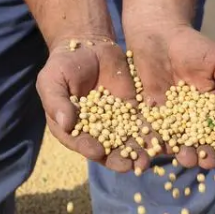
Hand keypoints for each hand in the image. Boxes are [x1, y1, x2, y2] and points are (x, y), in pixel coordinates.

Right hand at [36, 37, 149, 172]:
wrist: (88, 47)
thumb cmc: (63, 65)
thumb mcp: (52, 80)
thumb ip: (56, 102)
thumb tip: (65, 124)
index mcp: (72, 129)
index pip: (80, 143)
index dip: (88, 148)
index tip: (97, 151)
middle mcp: (95, 132)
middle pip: (107, 149)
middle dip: (119, 159)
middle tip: (130, 166)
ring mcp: (116, 122)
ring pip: (128, 141)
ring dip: (138, 152)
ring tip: (148, 159)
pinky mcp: (133, 111)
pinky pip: (144, 124)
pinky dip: (152, 133)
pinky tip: (162, 140)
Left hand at [125, 23, 214, 168]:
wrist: (158, 34)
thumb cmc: (193, 46)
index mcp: (209, 108)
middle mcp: (188, 118)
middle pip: (197, 140)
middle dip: (202, 152)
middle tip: (205, 162)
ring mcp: (166, 118)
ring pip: (174, 140)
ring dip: (179, 152)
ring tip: (184, 160)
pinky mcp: (145, 114)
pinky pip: (149, 130)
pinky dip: (151, 142)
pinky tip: (155, 150)